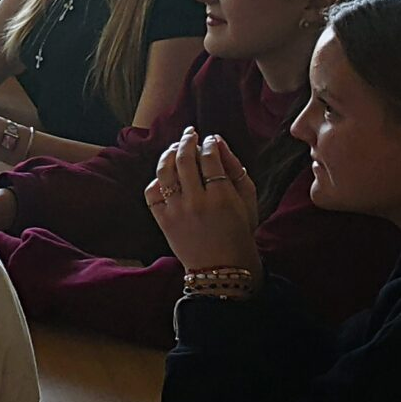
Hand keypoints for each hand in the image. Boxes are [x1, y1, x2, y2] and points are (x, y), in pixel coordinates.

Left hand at [143, 131, 261, 273]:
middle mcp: (197, 202)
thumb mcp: (248, 203)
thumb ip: (236, 171)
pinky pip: (152, 193)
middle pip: (185, 159)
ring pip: (165, 172)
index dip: (209, 144)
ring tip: (175, 147)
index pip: (210, 158)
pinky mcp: (163, 221)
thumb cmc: (240, 232)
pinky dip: (156, 180)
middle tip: (190, 133)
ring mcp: (177, 211)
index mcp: (222, 197)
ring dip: (169, 153)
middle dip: (187, 140)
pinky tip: (165, 175)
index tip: (210, 139)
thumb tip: (218, 142)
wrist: (222, 268)